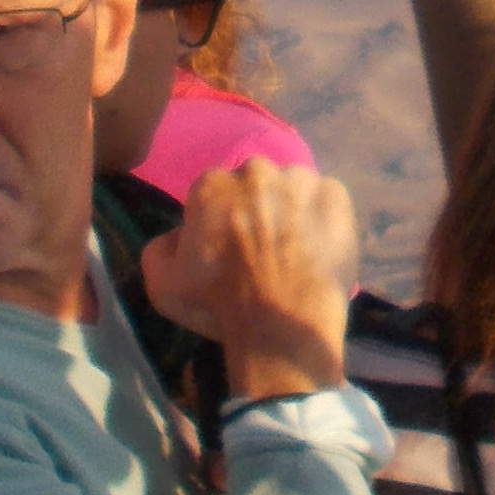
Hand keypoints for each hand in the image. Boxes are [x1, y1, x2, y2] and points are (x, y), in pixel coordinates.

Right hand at [138, 158, 358, 401]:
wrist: (281, 324)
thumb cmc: (219, 303)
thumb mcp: (163, 285)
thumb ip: (159, 249)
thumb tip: (177, 234)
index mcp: (211, 185)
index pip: (213, 196)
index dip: (219, 223)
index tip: (228, 251)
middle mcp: (255, 170)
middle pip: (254, 186)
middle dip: (256, 209)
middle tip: (263, 250)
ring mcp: (300, 180)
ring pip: (292, 188)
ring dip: (290, 209)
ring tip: (294, 250)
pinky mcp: (335, 195)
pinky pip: (326, 199)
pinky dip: (323, 217)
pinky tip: (318, 247)